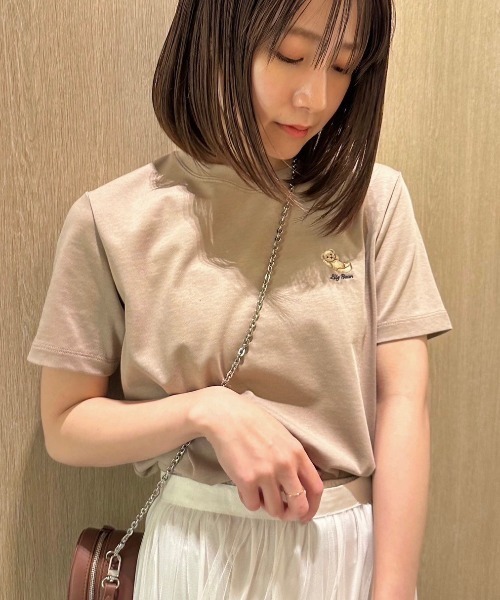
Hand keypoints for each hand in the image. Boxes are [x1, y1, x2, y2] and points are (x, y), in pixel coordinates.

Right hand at [191, 387, 323, 521]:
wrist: (225, 415)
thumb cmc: (252, 422)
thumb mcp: (283, 436)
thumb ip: (293, 458)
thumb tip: (298, 484)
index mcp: (297, 453)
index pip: (316, 488)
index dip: (312, 506)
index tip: (305, 513)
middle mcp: (285, 465)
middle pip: (299, 505)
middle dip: (292, 514)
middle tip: (283, 513)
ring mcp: (266, 474)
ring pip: (275, 510)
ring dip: (268, 507)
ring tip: (260, 494)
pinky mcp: (246, 480)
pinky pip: (252, 505)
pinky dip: (249, 501)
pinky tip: (245, 488)